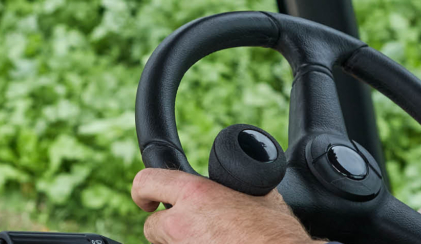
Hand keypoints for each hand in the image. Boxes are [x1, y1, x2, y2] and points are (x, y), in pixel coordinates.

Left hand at [131, 168, 321, 243]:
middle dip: (167, 227)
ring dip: (182, 242)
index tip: (147, 199)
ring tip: (212, 240)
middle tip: (190, 228)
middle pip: (152, 226)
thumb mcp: (258, 195)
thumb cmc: (277, 234)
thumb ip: (232, 187)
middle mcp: (182, 223)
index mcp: (197, 194)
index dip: (143, 190)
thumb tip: (232, 185)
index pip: (147, 181)